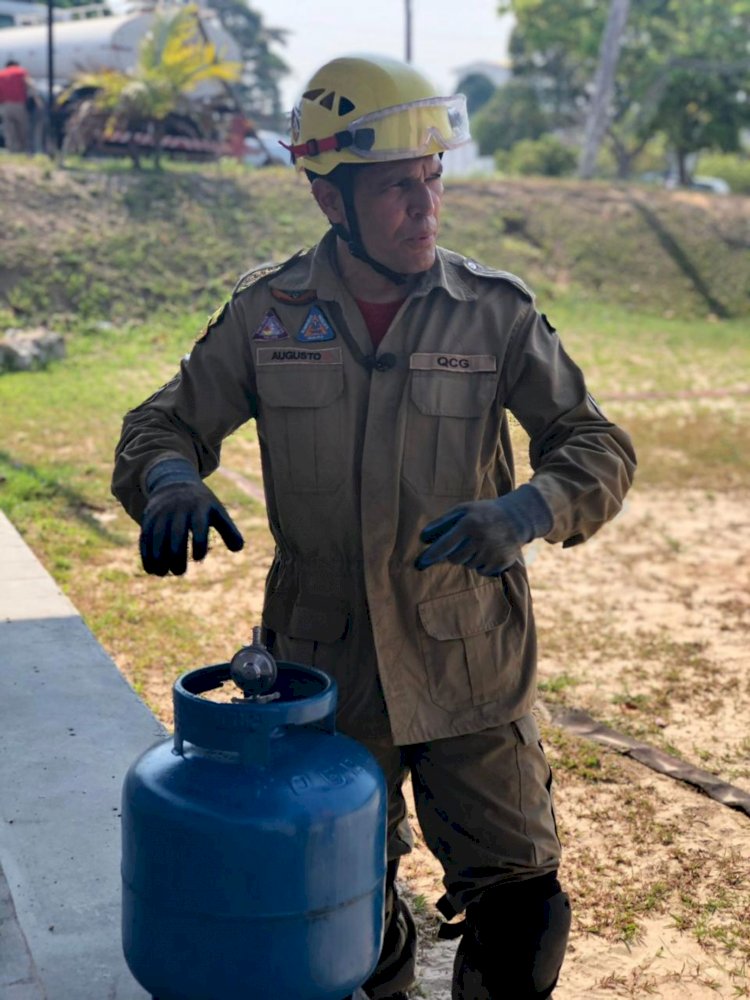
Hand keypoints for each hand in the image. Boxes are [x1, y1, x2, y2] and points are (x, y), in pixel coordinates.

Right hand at [139, 463, 243, 575]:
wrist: (173, 482)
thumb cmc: (201, 503)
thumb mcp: (217, 511)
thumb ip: (229, 530)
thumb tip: (238, 549)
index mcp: (198, 508)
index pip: (199, 527)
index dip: (199, 545)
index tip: (198, 557)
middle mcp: (178, 511)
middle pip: (175, 535)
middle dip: (176, 557)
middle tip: (180, 572)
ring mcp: (161, 515)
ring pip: (157, 538)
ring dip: (158, 559)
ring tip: (163, 573)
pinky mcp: (148, 519)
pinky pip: (145, 538)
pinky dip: (146, 555)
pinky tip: (152, 569)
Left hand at [415, 484, 551, 576]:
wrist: (517, 518)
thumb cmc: (484, 513)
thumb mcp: (464, 509)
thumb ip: (443, 522)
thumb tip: (423, 536)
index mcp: (469, 524)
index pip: (445, 545)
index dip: (431, 555)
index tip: (421, 562)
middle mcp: (480, 539)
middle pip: (455, 559)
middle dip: (454, 554)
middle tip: (463, 544)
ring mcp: (492, 552)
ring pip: (468, 565)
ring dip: (469, 558)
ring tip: (479, 544)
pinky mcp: (502, 562)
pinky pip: (482, 571)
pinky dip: (481, 565)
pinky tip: (488, 551)